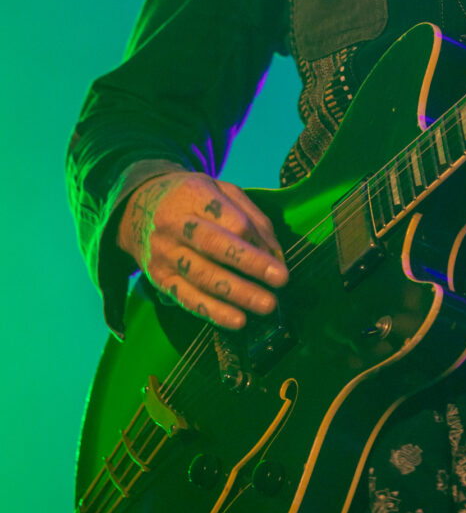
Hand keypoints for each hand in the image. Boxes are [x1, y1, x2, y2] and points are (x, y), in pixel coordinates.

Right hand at [117, 172, 287, 329]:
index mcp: (194, 195)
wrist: (137, 208)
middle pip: (214, 245)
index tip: (280, 260)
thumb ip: (252, 217)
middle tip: (281, 280)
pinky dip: (213, 311)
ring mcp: (164, 253)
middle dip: (250, 264)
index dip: (257, 240)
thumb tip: (276, 254)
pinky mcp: (159, 279)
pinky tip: (237, 321)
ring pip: (202, 275)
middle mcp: (174, 224)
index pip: (230, 219)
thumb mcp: (222, 192)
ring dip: (237, 293)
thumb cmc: (193, 200)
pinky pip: (187, 298)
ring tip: (267, 305)